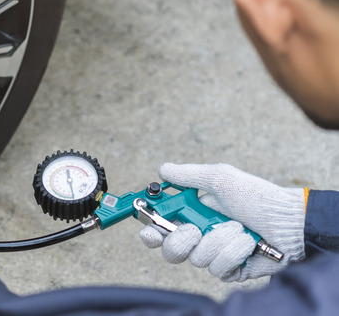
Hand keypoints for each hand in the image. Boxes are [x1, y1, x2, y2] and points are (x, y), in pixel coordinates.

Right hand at [139, 163, 305, 281]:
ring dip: (219, 239)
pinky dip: (234, 251)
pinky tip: (247, 242)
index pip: (161, 227)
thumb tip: (163, 169)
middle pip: (170, 250)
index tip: (150, 227)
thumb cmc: (257, 197)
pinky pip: (218, 267)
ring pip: (196, 257)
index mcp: (193, 214)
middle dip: (181, 239)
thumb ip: (187, 176)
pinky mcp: (230, 269)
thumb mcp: (219, 178)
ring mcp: (215, 254)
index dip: (150, 229)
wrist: (289, 222)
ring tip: (238, 227)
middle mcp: (200, 236)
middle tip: (195, 229)